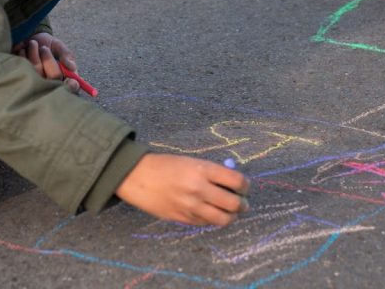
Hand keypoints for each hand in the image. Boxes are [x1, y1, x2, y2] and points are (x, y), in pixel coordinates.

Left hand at [11, 32, 84, 93]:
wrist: (27, 39)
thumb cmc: (46, 43)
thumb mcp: (58, 46)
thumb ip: (66, 55)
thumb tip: (73, 67)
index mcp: (64, 75)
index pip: (72, 86)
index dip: (72, 86)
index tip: (72, 82)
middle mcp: (51, 82)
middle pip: (53, 78)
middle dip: (48, 60)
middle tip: (44, 48)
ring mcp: (36, 82)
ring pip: (37, 72)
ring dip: (34, 54)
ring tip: (32, 43)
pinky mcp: (23, 78)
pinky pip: (24, 69)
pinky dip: (23, 56)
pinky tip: (23, 50)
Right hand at [116, 153, 250, 225]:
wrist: (138, 176)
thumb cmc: (166, 165)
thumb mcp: (192, 161)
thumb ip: (212, 172)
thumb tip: (233, 183)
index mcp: (203, 170)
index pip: (237, 181)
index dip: (245, 185)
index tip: (244, 187)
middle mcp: (199, 189)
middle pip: (234, 203)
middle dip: (243, 204)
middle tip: (243, 203)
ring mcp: (191, 206)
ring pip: (223, 219)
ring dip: (232, 216)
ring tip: (232, 212)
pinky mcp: (183, 218)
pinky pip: (206, 223)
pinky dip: (213, 219)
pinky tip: (212, 213)